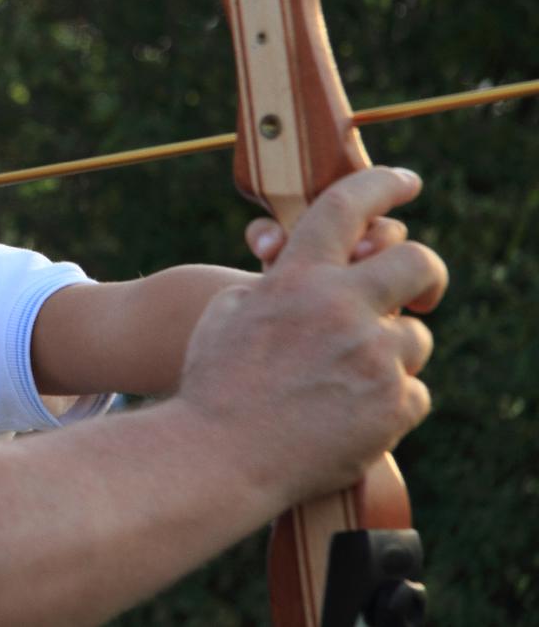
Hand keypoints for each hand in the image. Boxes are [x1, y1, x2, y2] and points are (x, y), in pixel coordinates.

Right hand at [179, 167, 446, 506]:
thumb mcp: (227, 311)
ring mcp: (373, 358)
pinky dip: (388, 403)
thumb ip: (275, 283)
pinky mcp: (392, 407)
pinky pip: (413, 392)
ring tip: (346, 381)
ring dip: (389, 354)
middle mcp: (342, 309)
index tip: (405, 182)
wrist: (220, 455)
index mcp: (298, 279)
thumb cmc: (213, 383)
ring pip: (413, 339)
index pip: (347, 206)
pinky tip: (349, 415)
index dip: (381, 184)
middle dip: (424, 274)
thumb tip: (305, 270)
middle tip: (418, 292)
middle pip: (416, 262)